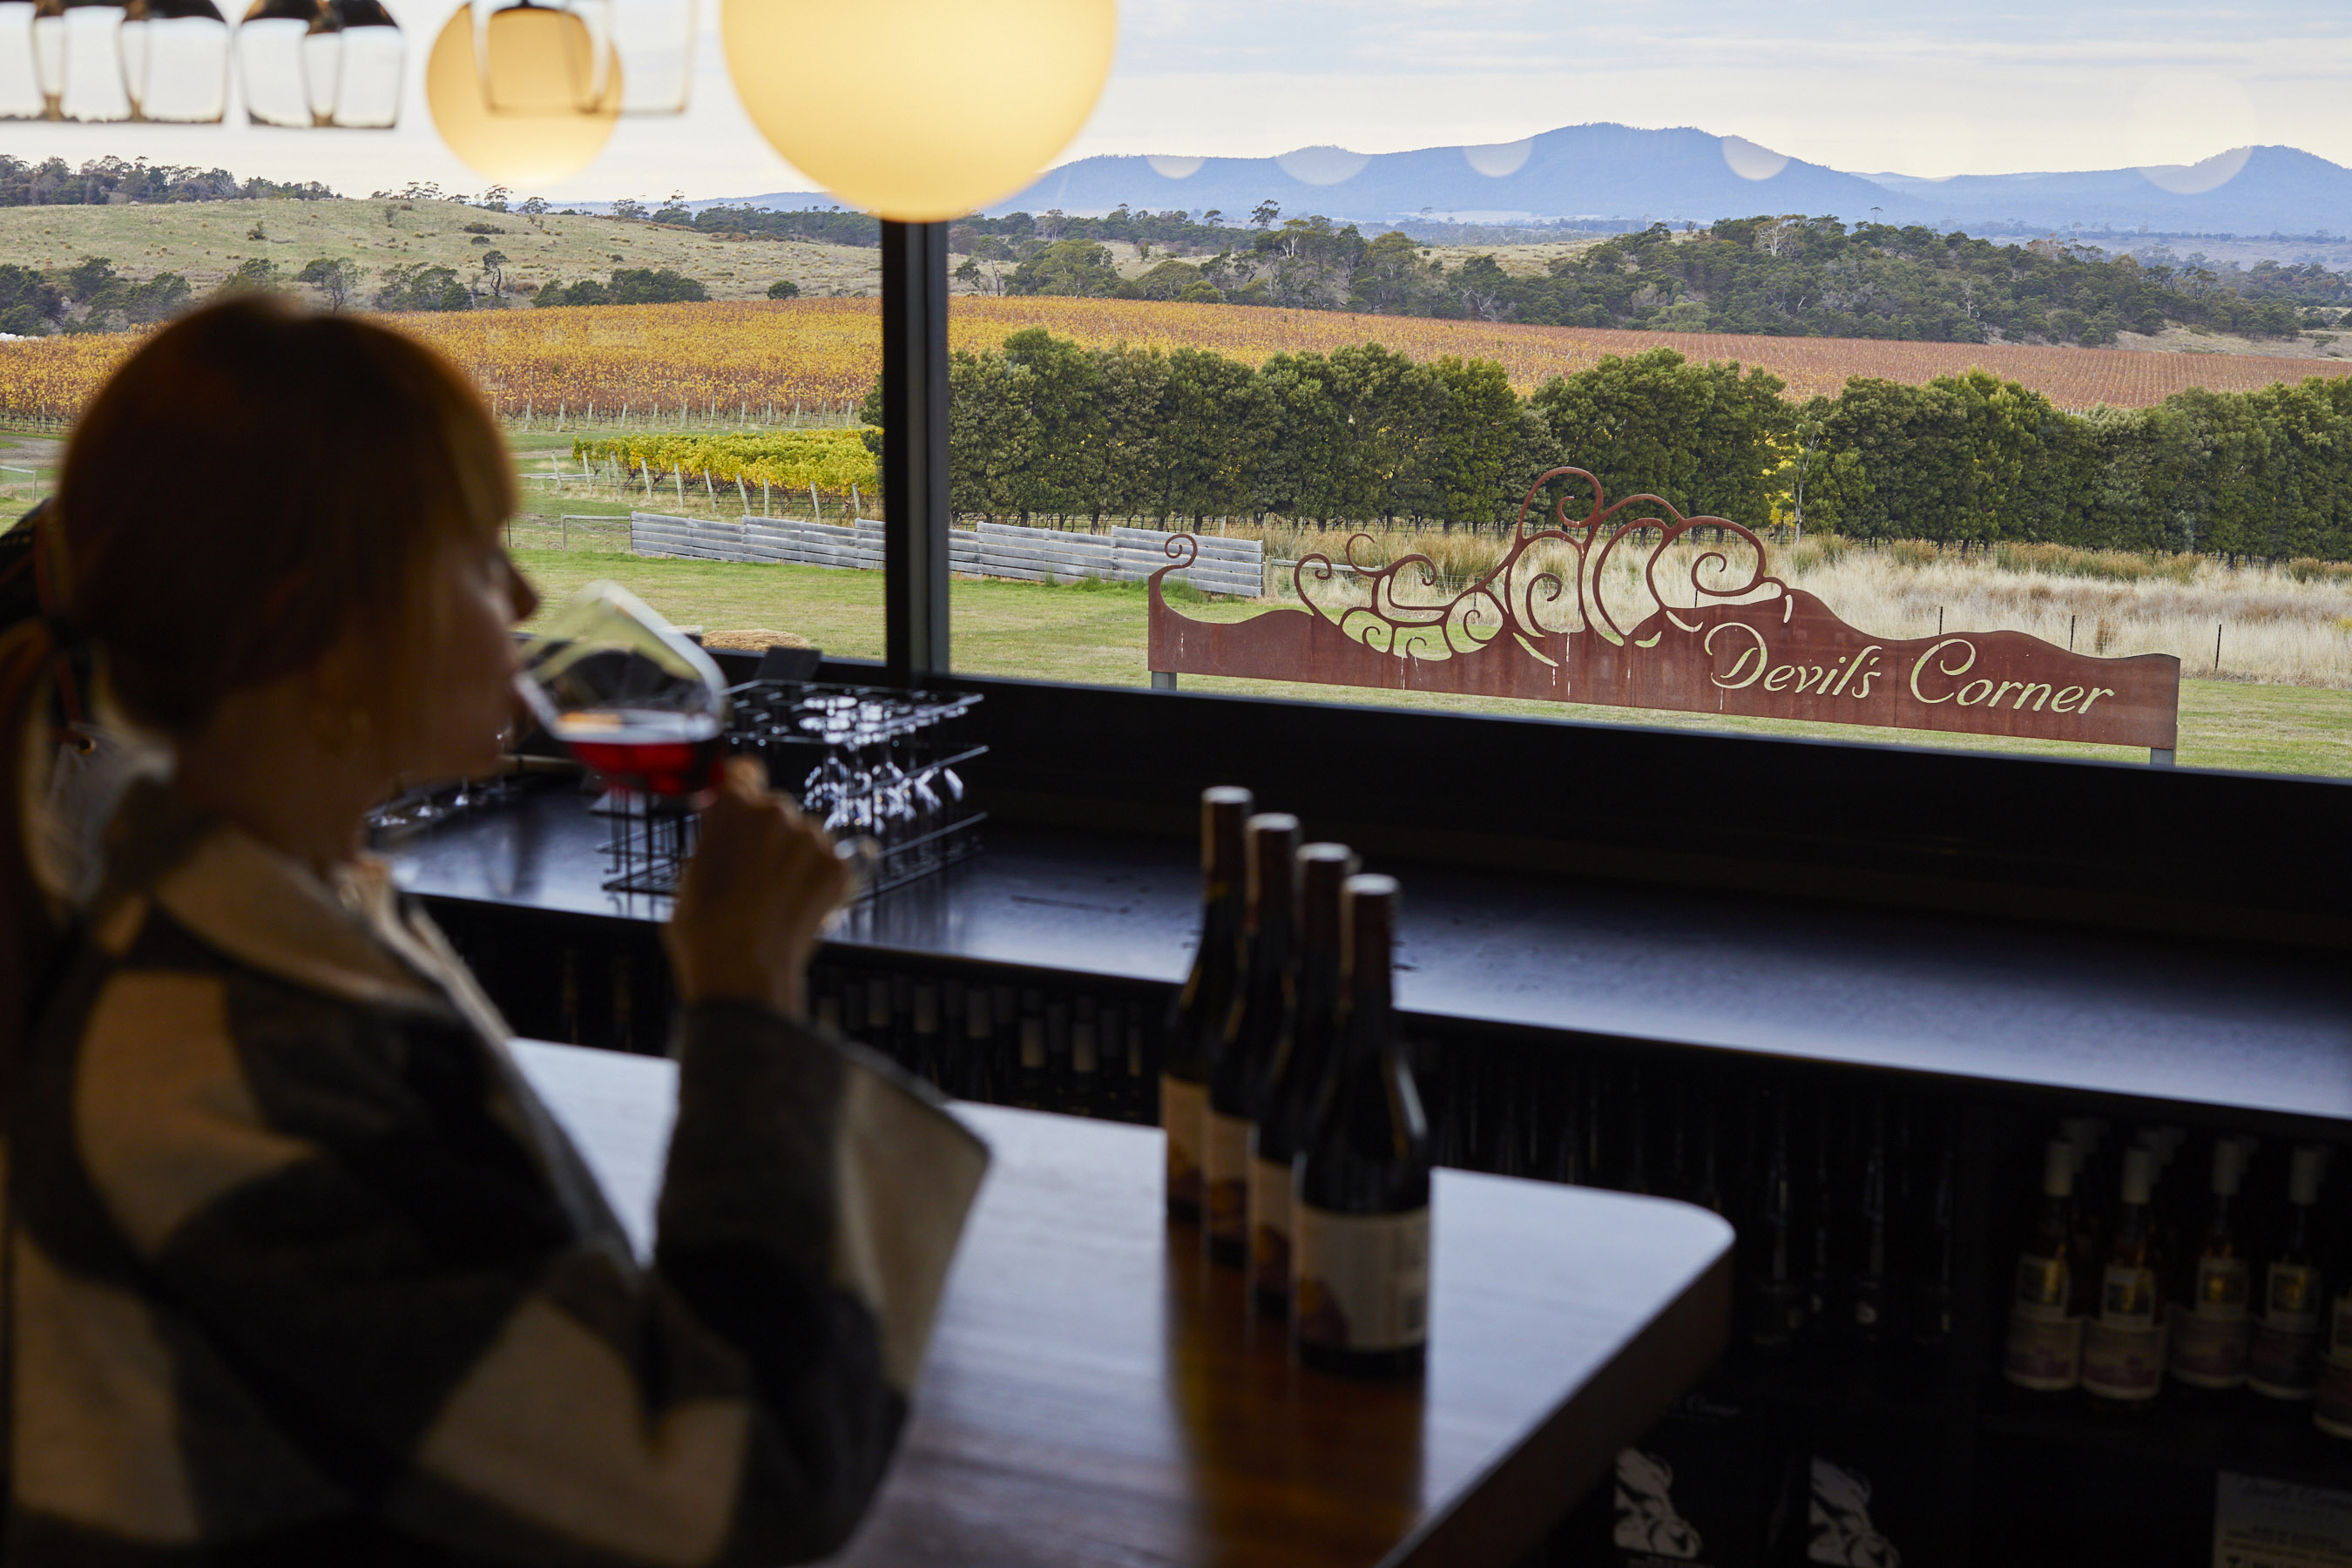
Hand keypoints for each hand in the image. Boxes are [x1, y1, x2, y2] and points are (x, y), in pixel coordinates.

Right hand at [666, 758, 851, 1020]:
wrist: (742, 973)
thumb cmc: (705, 931)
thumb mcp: (690, 873)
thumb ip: (713, 839)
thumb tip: (723, 829)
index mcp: (733, 807)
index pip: (744, 772)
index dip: (741, 789)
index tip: (741, 803)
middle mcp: (778, 812)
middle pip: (775, 809)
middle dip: (766, 833)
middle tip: (752, 873)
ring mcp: (812, 838)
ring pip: (804, 837)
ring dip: (793, 857)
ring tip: (773, 899)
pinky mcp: (838, 866)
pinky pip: (828, 862)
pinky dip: (817, 880)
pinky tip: (796, 907)